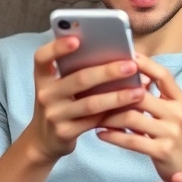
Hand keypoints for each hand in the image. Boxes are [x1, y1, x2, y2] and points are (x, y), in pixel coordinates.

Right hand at [26, 37, 144, 163]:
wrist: (45, 141)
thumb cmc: (61, 104)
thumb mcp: (61, 87)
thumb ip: (78, 70)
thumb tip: (117, 56)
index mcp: (43, 77)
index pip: (42, 57)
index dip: (57, 47)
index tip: (76, 40)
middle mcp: (45, 94)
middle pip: (79, 79)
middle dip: (108, 71)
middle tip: (131, 65)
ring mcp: (54, 114)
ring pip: (90, 103)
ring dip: (118, 97)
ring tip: (139, 91)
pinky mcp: (65, 132)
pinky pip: (94, 121)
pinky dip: (114, 114)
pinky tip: (131, 109)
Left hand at [96, 54, 181, 181]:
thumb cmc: (176, 138)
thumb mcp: (173, 114)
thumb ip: (156, 98)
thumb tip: (130, 79)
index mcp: (180, 100)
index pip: (163, 75)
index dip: (145, 64)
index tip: (126, 55)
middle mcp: (177, 113)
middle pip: (141, 95)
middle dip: (115, 93)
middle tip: (94, 91)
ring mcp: (171, 132)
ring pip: (132, 117)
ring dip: (109, 116)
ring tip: (95, 116)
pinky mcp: (162, 151)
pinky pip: (131, 140)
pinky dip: (112, 136)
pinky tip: (100, 133)